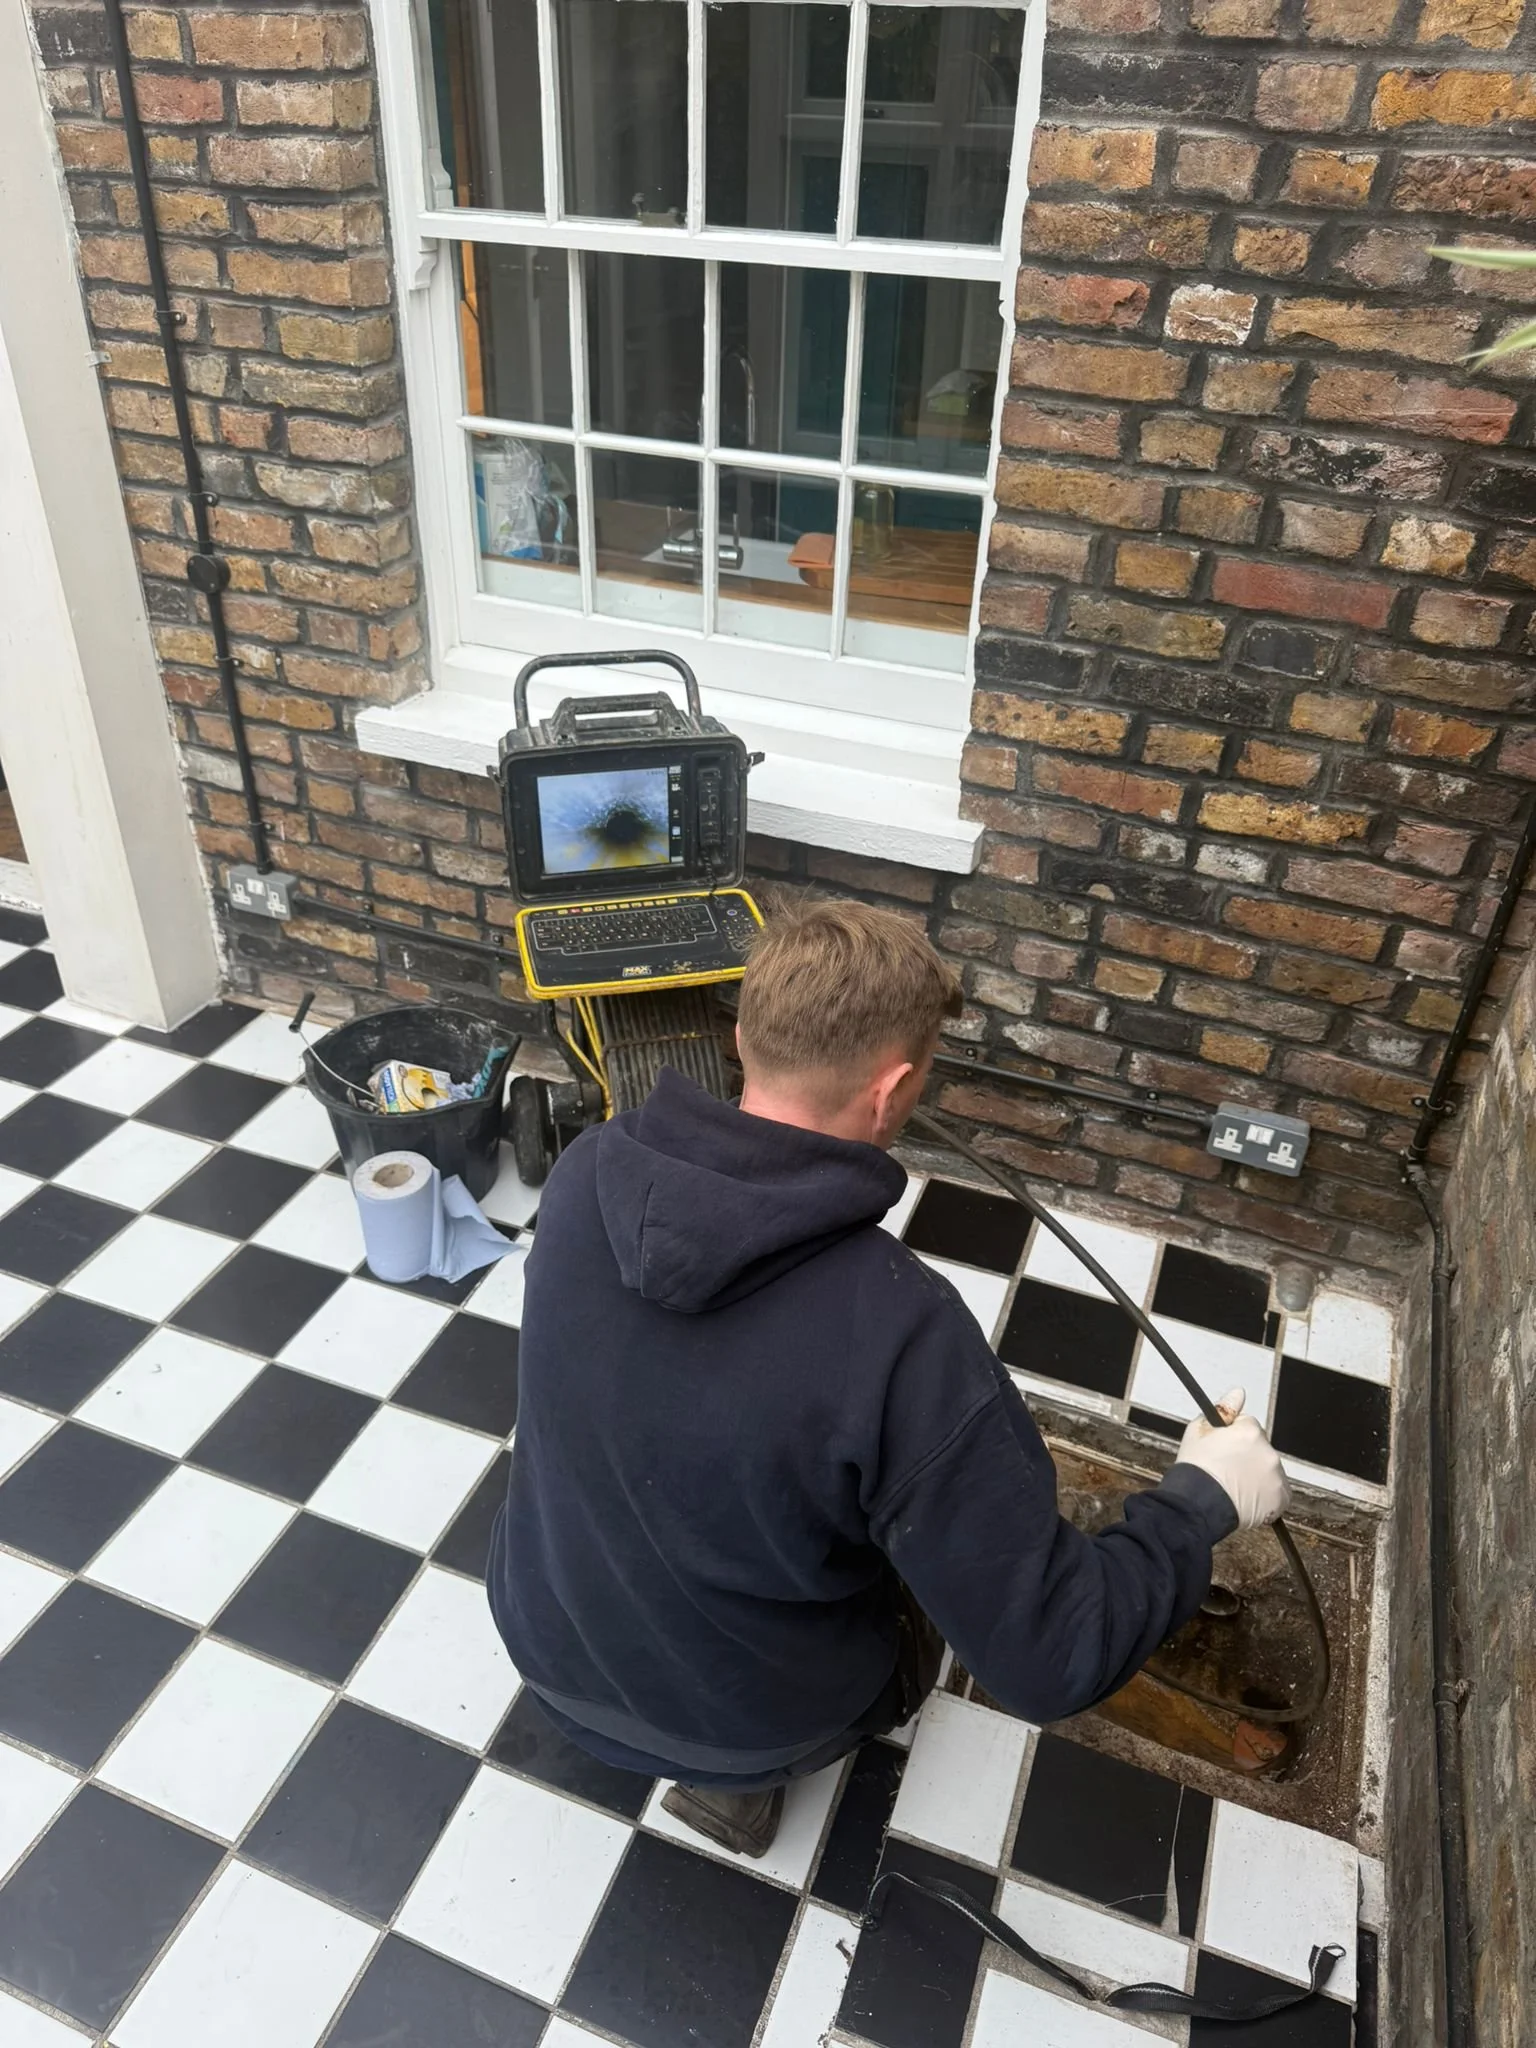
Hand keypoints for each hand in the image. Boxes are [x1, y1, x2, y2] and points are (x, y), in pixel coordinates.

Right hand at [1174, 1387, 1289, 1529]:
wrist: (1197, 1506)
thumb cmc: (1196, 1471)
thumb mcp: (1198, 1431)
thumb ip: (1223, 1409)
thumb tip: (1238, 1393)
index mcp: (1250, 1431)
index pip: (1248, 1425)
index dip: (1233, 1438)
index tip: (1223, 1451)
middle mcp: (1267, 1451)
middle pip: (1260, 1448)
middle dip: (1247, 1456)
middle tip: (1226, 1470)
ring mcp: (1276, 1476)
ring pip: (1268, 1469)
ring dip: (1257, 1475)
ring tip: (1234, 1488)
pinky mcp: (1280, 1498)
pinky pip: (1277, 1493)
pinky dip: (1266, 1496)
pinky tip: (1246, 1499)